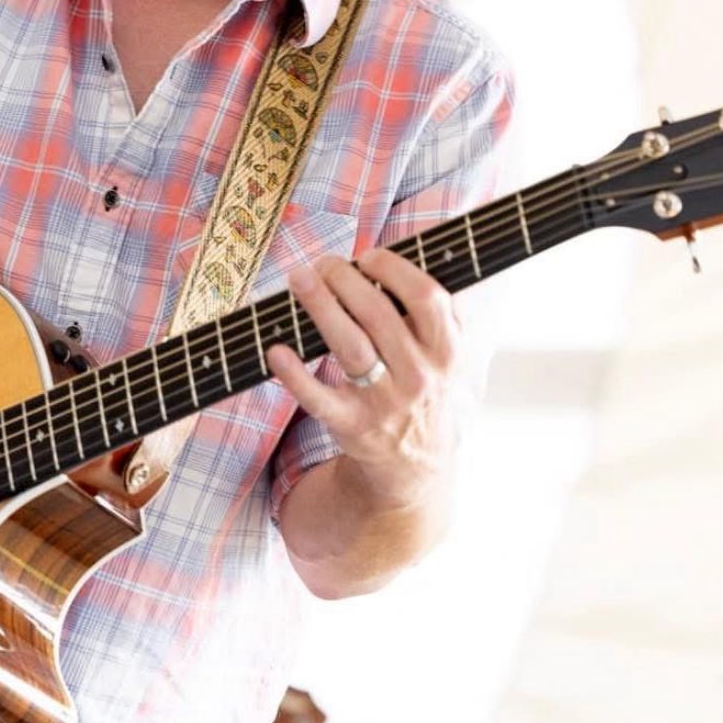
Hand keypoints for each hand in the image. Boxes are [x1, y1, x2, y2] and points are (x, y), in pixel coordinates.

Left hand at [266, 249, 460, 508]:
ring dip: (320, 305)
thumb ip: (432, 313)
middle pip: (378, 314)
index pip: (426, 297)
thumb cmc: (421, 389)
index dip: (394, 269)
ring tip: (299, 277)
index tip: (367, 256)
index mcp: (446, 352)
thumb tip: (396, 257)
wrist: (416, 466)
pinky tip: (276, 349)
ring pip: (350, 346)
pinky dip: (294, 373)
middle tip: (323, 263)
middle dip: (345, 279)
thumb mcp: (445, 355)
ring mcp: (385, 402)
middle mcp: (419, 376)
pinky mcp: (351, 425)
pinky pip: (319, 397)